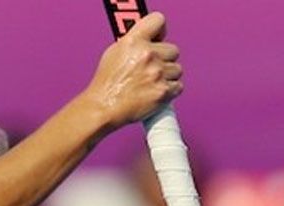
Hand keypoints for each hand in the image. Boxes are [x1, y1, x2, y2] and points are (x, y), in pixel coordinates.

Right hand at [82, 13, 182, 128]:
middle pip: (173, 50)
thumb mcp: (115, 52)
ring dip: (168, 76)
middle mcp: (148, 55)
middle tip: (152, 68)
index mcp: (134, 41)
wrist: (104, 107)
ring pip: (177, 69)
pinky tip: (156, 91)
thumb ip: (135, 42)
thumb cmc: (107, 83)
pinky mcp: (163, 91)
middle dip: (165, 59)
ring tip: (152, 82)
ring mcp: (157, 73)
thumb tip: (149, 40)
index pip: (158, 21)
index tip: (159, 39)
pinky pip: (178, 86)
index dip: (160, 31)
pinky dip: (170, 91)